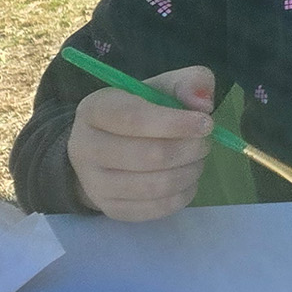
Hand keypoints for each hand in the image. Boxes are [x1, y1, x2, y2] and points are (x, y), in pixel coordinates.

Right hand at [65, 66, 215, 220]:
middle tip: (205, 143)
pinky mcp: (110, 208)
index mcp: (95, 109)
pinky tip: (188, 179)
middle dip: (189, 149)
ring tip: (197, 159)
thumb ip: (190, 83)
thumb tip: (203, 104)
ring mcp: (94, 183)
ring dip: (189, 172)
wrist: (108, 147)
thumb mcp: (163, 86)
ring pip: (153, 186)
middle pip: (148, 155)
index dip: (174, 123)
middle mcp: (85, 147)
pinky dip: (182, 195)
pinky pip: (155, 209)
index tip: (206, 123)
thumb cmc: (141, 110)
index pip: (133, 118)